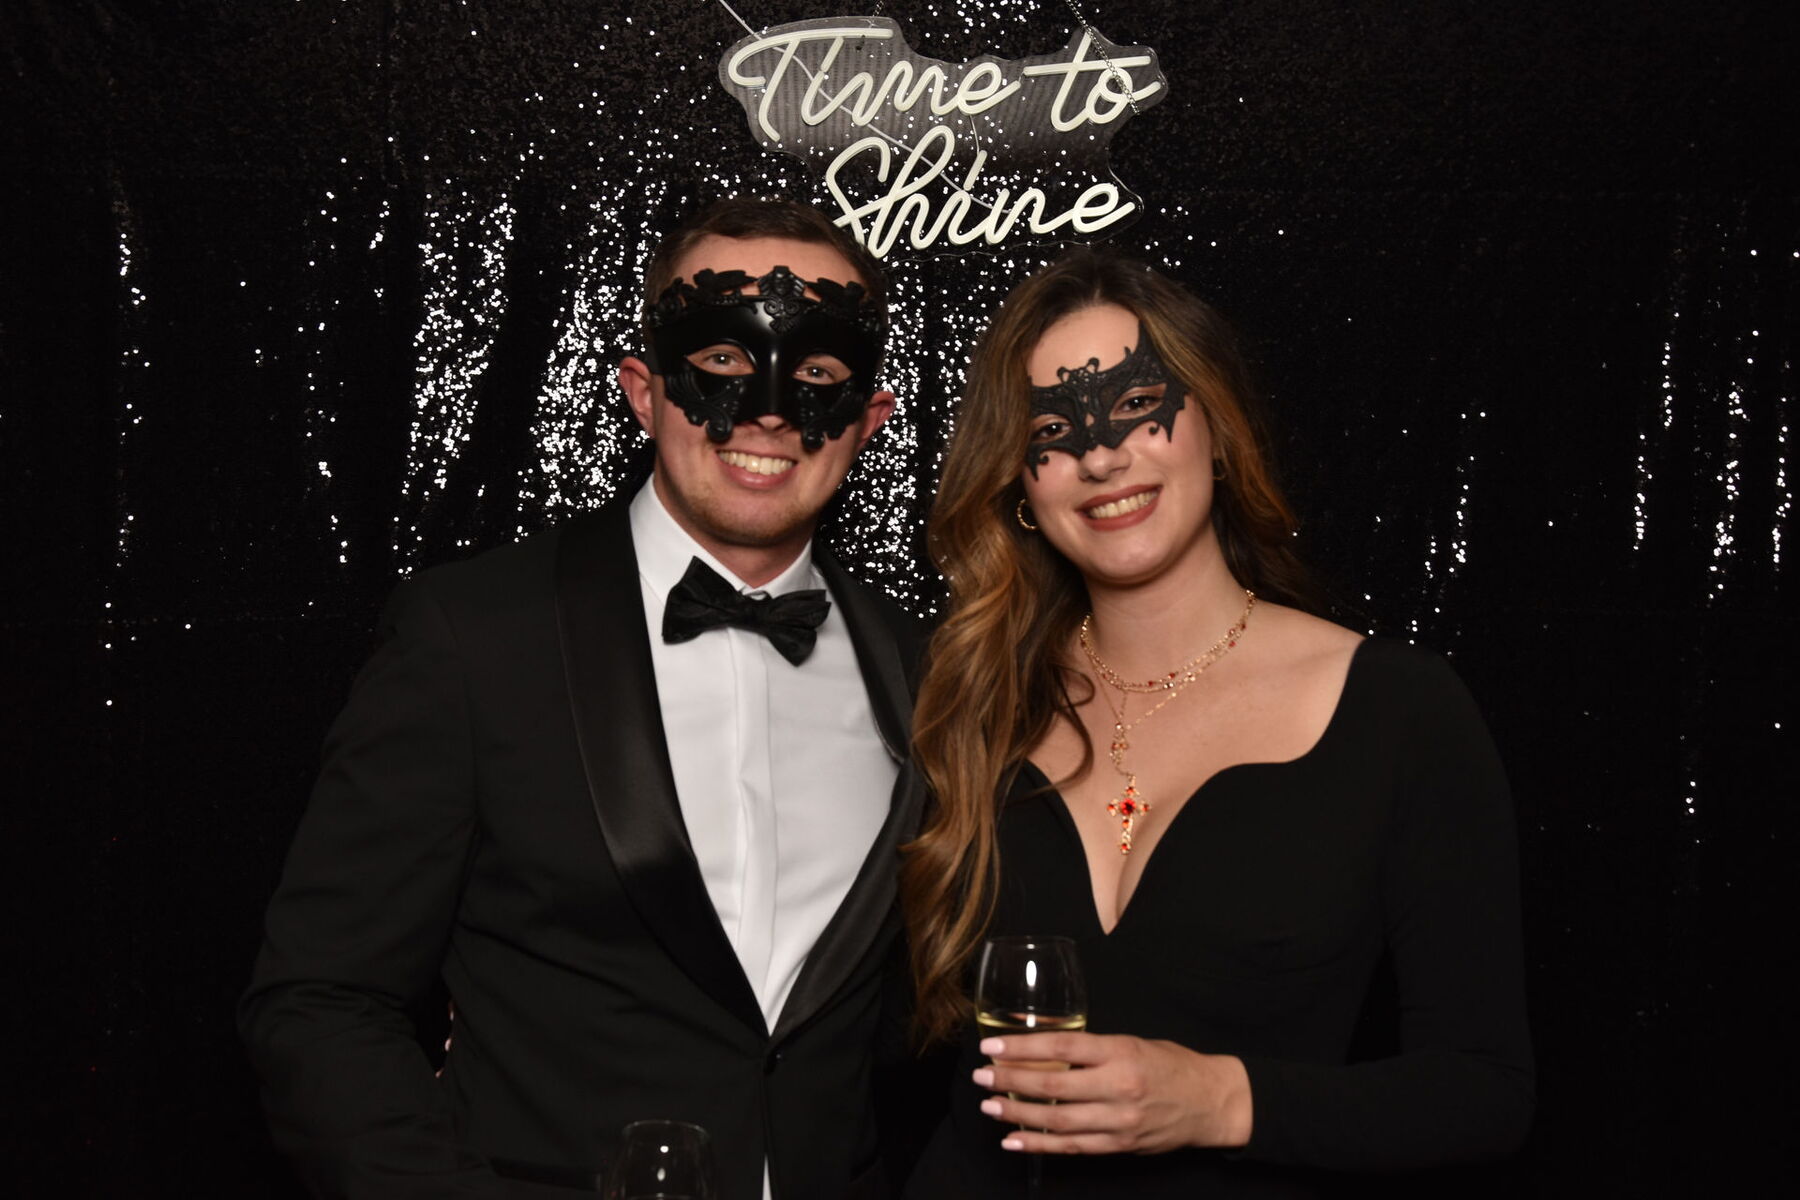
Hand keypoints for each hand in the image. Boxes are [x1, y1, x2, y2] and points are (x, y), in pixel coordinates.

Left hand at [972, 1032, 1252, 1154]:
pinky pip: (1072, 1148)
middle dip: (1011, 1081)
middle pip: (1053, 1085)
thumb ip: (1094, 1049)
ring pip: (1057, 1121)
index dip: (1023, 1047)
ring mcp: (1118, 1120)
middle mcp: (1118, 1086)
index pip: (1062, 1046)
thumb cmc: (1171, 1064)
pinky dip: (1039, 1145)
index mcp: (1120, 1052)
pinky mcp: (1120, 1145)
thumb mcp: (1133, 1042)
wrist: (1212, 1102)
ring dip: (1018, 1114)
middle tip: (981, 1076)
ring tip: (989, 1105)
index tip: (991, 1045)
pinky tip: (1013, 1140)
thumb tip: (1045, 1051)